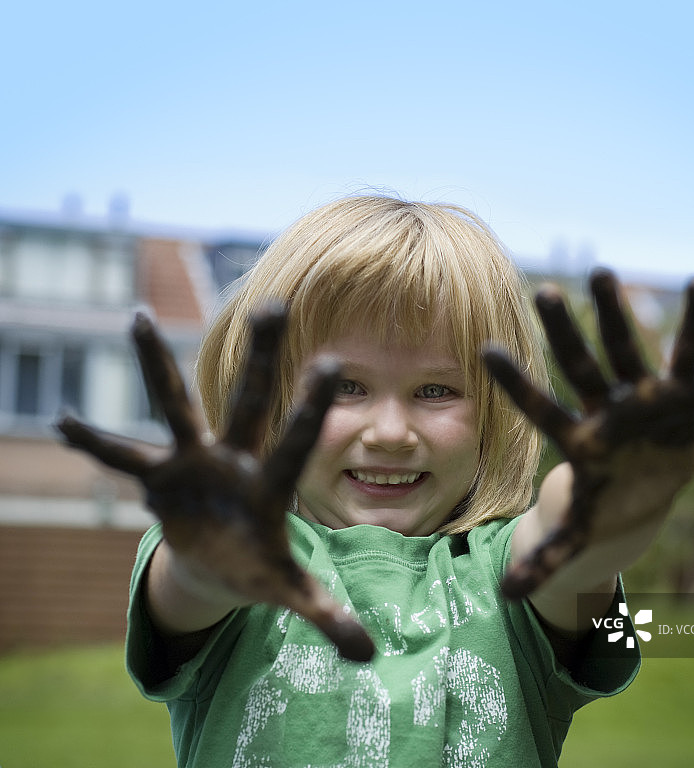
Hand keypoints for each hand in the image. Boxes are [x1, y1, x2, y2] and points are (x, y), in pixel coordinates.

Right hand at [56, 308, 374, 661]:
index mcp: (271, 485)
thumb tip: (366, 655)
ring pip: (175, 406)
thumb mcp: (290, 593)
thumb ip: (325, 614)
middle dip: (259, 357)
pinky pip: (122, 457)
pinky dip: (94, 443)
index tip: (329, 361)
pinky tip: (63, 421)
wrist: (225, 564)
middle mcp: (235, 460)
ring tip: (137, 316)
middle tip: (272, 302)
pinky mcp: (160, 478)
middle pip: (248, 400)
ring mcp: (194, 462)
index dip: (311, 408)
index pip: (296, 441)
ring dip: (156, 365)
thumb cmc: (261, 569)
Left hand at [483, 268, 693, 598]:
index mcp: (577, 439)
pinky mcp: (676, 392)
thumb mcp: (578, 532)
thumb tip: (505, 596)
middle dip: (564, 332)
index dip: (516, 383)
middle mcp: (603, 409)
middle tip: (544, 291)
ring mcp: (638, 397)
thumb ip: (544, 558)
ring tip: (601, 271)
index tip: (485, 350)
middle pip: (578, 367)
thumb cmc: (605, 504)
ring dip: (616, 313)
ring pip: (624, 349)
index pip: (539, 407)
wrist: (645, 489)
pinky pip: (687, 353)